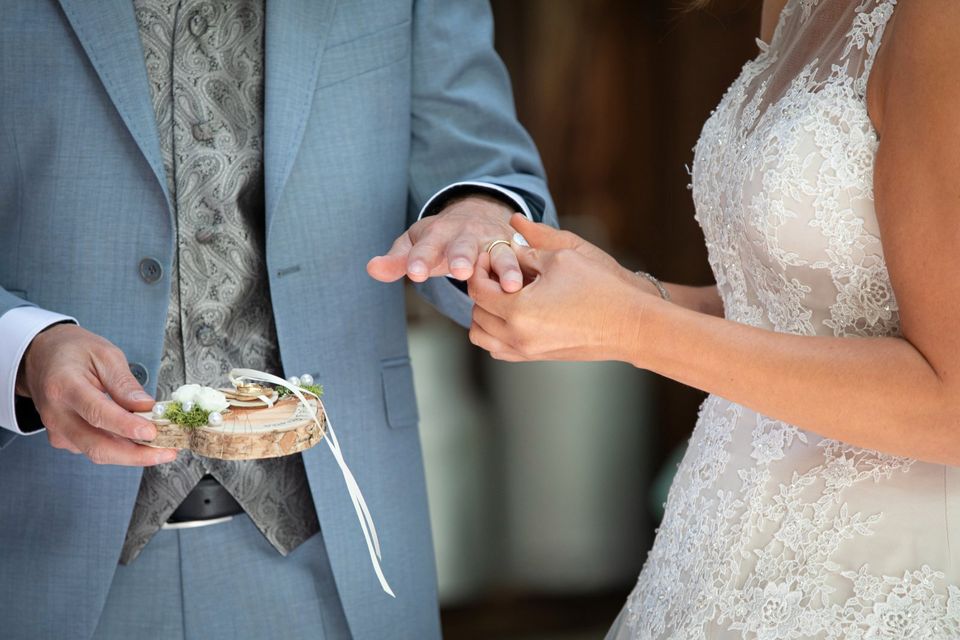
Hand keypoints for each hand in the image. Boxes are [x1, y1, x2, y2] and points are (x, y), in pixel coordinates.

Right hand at [16, 324, 177, 465]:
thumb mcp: (105, 355)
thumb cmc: (73, 352)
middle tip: (168, 451)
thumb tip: (148, 407)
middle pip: (97, 446)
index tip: (153, 432)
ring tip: (163, 448)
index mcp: (64, 386)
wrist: (41, 357)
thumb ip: (125, 384)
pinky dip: (120, 449)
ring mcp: (57, 430)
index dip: (127, 426)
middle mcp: (56, 414)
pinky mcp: (63, 439)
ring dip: (132, 455)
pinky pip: (94, 449)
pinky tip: (140, 442)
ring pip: (98, 452)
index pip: (97, 413)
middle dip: (136, 454)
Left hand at [367, 195, 524, 291]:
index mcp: (440, 234)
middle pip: (464, 247)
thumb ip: (398, 259)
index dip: (420, 259)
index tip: (414, 273)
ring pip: (501, 254)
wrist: (479, 218)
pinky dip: (532, 273)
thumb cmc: (442, 238)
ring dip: (506, 269)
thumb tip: (372, 268)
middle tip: (460, 271)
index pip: (427, 247)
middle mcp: (468, 236)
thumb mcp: (417, 243)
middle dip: (463, 257)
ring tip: (510, 285)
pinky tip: (539, 289)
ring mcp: (495, 243)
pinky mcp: (517, 251)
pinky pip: (526, 262)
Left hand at [468, 217, 658, 361]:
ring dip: (485, 313)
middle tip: (496, 271)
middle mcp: (517, 335)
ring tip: (502, 293)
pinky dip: (495, 331)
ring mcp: (526, 351)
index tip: (489, 256)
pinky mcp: (536, 357)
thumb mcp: (561, 257)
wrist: (630, 324)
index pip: (478, 290)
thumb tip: (506, 247)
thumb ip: (526, 252)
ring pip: (482, 336)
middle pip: (476, 313)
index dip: (479, 268)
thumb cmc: (600, 288)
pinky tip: (514, 311)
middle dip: (481, 289)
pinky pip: (499, 349)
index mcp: (519, 310)